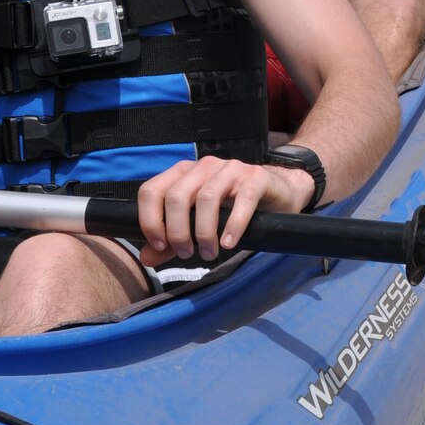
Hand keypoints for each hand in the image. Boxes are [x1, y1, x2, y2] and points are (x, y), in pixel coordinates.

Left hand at [134, 155, 315, 263]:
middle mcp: (204, 166)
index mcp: (183, 173)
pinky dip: (233, 225)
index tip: (161, 246)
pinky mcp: (256, 178)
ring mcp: (231, 169)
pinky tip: (230, 243)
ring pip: (206, 198)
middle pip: (177, 196)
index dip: (150, 221)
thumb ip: (172, 240)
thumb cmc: (234, 209)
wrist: (278, 194)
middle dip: (178, 231)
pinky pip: (242, 200)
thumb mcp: (199, 224)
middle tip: (186, 253)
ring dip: (204, 232)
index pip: (151, 191)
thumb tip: (146, 258)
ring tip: (209, 253)